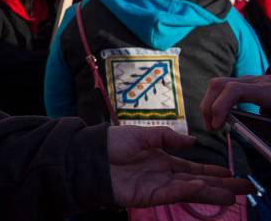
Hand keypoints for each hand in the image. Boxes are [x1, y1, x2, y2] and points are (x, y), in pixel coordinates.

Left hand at [108, 125, 252, 207]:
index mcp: (162, 159)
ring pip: (189, 190)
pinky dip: (185, 190)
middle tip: (243, 189)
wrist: (88, 156)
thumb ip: (166, 137)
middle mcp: (162, 174)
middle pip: (197, 181)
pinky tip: (199, 185)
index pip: (192, 167)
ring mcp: (156, 186)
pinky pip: (171, 193)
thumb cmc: (109, 143)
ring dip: (210, 192)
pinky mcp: (147, 196)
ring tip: (231, 196)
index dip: (211, 170)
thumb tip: (192, 140)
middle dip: (220, 185)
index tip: (230, 173)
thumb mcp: (140, 134)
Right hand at [202, 75, 270, 129]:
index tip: (217, 125)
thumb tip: (246, 135)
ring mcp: (249, 80)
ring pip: (217, 84)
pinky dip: (215, 101)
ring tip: (211, 123)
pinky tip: (217, 115)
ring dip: (208, 104)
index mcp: (266, 90)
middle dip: (208, 107)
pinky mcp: (246, 83)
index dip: (219, 107)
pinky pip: (222, 87)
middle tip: (210, 127)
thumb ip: (263, 126)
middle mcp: (255, 81)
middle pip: (219, 85)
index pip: (234, 90)